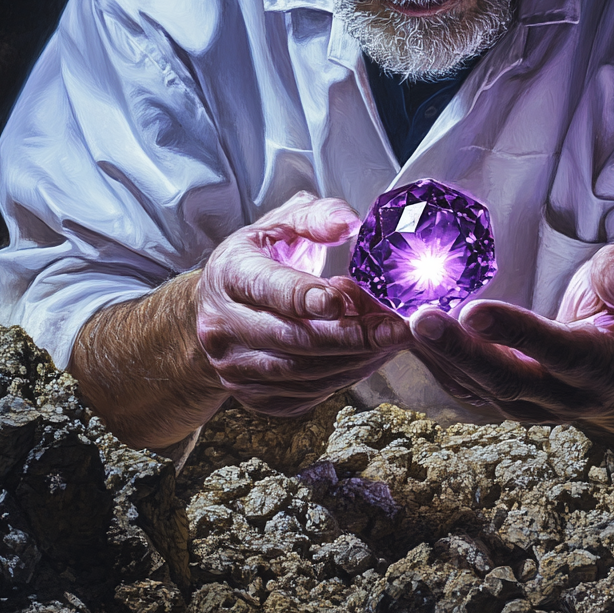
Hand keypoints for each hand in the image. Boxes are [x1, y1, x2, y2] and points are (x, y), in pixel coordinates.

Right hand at [196, 191, 411, 415]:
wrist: (216, 307)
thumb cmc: (258, 259)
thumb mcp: (282, 223)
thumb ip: (317, 217)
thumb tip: (348, 223)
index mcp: (231, 274)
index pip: (270, 289)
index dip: (307, 297)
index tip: (344, 300)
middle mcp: (224, 325)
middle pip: (294, 339)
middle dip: (353, 336)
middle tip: (396, 328)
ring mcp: (234, 366)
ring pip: (303, 372)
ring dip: (355, 359)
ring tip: (388, 339)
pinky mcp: (251, 395)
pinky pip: (304, 394)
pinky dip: (343, 377)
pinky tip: (366, 357)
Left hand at [408, 244, 613, 422]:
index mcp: (598, 367)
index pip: (555, 350)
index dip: (515, 332)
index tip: (474, 310)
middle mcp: (562, 397)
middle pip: (506, 379)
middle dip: (461, 351)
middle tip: (422, 320)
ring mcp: (528, 407)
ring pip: (477, 387)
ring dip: (438, 356)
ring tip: (404, 322)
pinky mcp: (502, 403)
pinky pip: (462, 386)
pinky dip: (433, 362)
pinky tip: (405, 334)